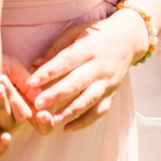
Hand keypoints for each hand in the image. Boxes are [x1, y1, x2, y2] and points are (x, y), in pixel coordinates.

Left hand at [0, 55, 36, 157]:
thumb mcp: (12, 68)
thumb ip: (28, 82)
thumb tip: (40, 99)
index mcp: (22, 103)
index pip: (42, 122)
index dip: (46, 121)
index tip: (42, 113)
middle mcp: (13, 118)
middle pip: (23, 117)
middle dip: (14, 99)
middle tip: (1, 82)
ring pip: (9, 124)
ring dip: (3, 106)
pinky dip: (2, 146)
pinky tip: (4, 137)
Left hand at [26, 10, 146, 132]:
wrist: (129, 38)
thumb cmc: (98, 34)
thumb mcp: (77, 32)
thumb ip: (56, 47)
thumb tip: (35, 64)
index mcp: (89, 48)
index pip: (67, 61)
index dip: (49, 71)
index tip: (32, 81)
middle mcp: (100, 66)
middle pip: (77, 82)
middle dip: (57, 95)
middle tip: (38, 104)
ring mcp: (107, 81)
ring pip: (88, 99)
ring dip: (69, 112)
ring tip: (51, 120)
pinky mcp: (112, 93)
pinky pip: (100, 110)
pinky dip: (85, 122)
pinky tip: (67, 129)